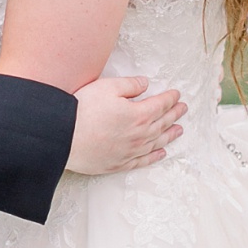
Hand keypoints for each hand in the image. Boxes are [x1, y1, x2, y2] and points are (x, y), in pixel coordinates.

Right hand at [67, 76, 185, 174]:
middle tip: (183, 109)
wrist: (64, 137)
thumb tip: (145, 84)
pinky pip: (143, 161)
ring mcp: (131, 151)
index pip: (161, 104)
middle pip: (163, 123)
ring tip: (179, 130)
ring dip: (170, 135)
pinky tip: (161, 153)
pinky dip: (155, 157)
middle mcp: (140, 135)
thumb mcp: (107, 87)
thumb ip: (130, 85)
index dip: (171, 98)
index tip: (177, 95)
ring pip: (157, 143)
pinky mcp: (120, 163)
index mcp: (139, 114)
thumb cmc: (83, 110)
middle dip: (174, 114)